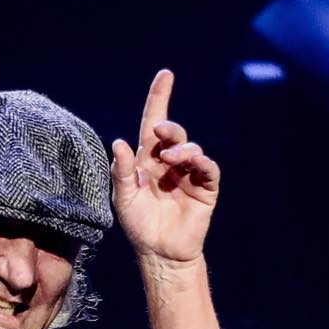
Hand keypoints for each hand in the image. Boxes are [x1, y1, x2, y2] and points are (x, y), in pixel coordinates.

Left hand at [113, 69, 220, 265]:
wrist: (160, 253)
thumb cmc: (139, 225)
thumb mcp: (123, 198)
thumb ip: (121, 172)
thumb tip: (119, 142)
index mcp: (147, 159)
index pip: (153, 122)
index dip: (160, 97)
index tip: (166, 74)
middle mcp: (169, 163)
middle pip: (173, 133)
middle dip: (169, 128)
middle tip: (160, 132)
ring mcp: (189, 175)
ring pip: (191, 148)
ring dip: (182, 148)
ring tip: (171, 160)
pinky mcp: (205, 189)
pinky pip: (209, 169)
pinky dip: (202, 162)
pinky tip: (194, 163)